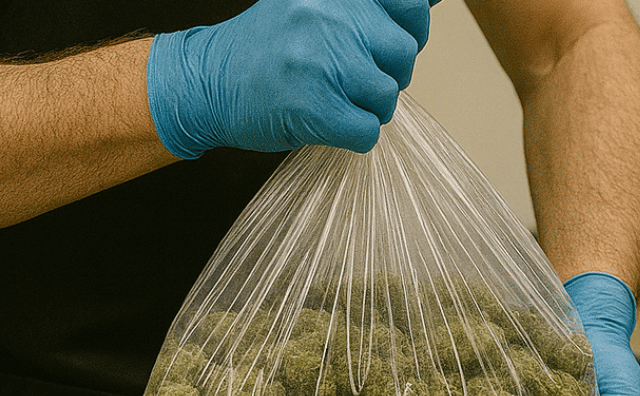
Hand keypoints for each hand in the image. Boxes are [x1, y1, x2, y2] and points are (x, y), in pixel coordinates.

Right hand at [146, 0, 437, 157]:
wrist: (209, 82)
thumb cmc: (267, 48)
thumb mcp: (314, 4)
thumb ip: (365, 6)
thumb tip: (430, 1)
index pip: (411, 4)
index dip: (408, 31)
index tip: (384, 46)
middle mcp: (335, 16)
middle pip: (405, 55)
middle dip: (388, 74)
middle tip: (354, 80)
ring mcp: (326, 62)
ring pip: (389, 97)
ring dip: (369, 109)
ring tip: (336, 101)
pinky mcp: (318, 107)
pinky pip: (368, 132)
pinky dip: (355, 137)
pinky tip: (329, 123)